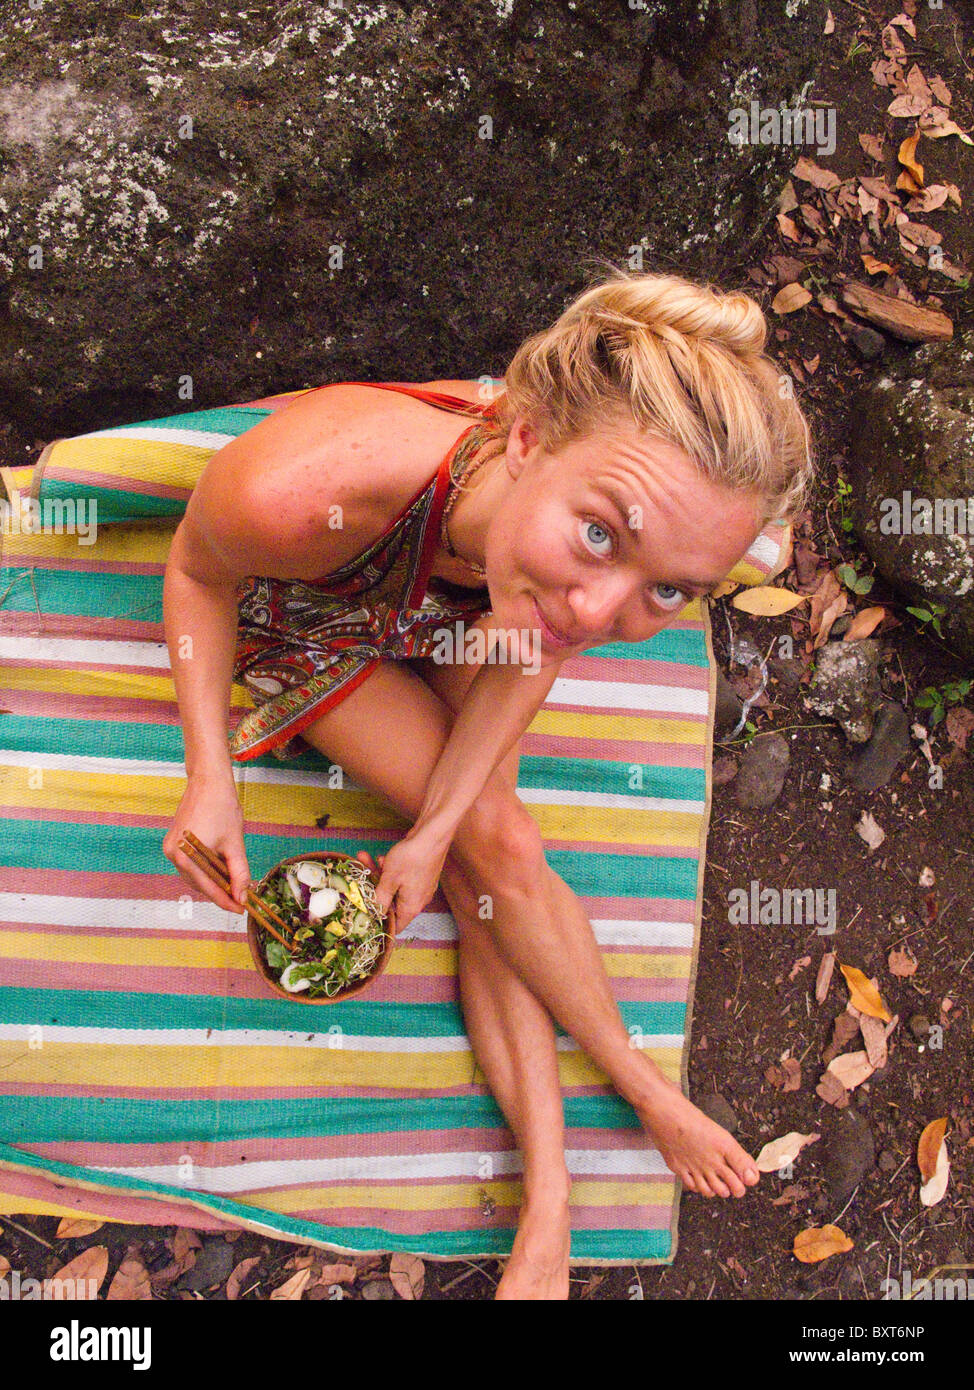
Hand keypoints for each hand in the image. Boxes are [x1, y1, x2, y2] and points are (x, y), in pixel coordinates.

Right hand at [163, 775, 252, 914]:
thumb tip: (242, 896)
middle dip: (220, 890)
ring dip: (212, 879)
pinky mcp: (173, 841)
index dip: (225, 901)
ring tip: (233, 881)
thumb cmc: (222, 807)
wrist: (208, 780)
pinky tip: (220, 866)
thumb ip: (239, 873)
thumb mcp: (234, 843)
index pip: (208, 888)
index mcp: (185, 856)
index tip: (240, 909)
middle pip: (199, 884)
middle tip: (241, 896)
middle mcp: (172, 854)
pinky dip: (205, 867)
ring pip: (194, 875)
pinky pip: (190, 863)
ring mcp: (170, 848)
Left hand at [357, 829, 449, 936]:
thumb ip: (380, 898)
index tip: (364, 913)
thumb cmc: (411, 858)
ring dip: (379, 875)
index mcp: (411, 907)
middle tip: (360, 876)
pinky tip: (382, 858)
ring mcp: (421, 887)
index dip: (380, 922)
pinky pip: (402, 878)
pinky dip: (391, 871)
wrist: (432, 834)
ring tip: (366, 860)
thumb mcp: (389, 879)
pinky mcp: (421, 874)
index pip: (395, 926)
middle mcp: (418, 900)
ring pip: (395, 887)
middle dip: (374, 889)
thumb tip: (374, 913)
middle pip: (391, 903)